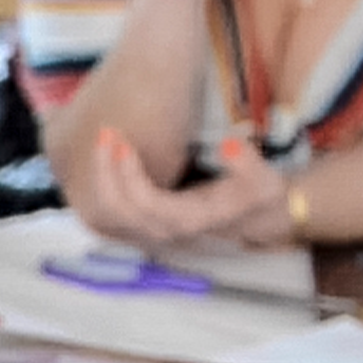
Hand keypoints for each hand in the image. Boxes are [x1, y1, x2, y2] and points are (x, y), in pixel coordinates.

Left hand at [83, 125, 291, 246]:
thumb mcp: (262, 179)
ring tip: (103, 138)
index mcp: (187, 219)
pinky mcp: (142, 221)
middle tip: (106, 133)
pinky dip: (102, 184)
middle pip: (118, 210)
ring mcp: (149, 228)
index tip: (122, 145)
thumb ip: (248, 163)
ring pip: (107, 214)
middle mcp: (162, 229)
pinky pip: (108, 211)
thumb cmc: (254, 194)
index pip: (146, 204)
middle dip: (106, 172)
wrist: (249, 214)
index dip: (129, 177)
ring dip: (100, 176)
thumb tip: (228, 147)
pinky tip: (104, 154)